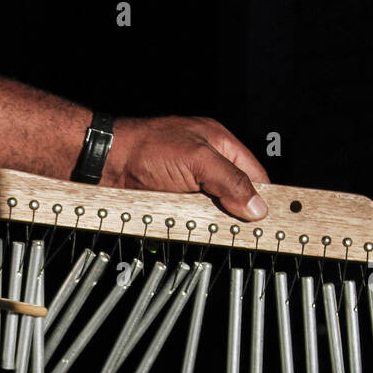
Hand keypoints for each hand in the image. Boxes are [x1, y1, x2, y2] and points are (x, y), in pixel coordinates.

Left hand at [103, 117, 270, 221]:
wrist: (105, 163)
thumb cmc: (144, 149)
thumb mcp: (196, 160)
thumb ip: (229, 180)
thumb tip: (256, 205)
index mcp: (219, 143)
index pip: (253, 174)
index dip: (261, 196)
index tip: (267, 219)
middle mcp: (206, 162)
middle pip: (235, 194)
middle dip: (236, 211)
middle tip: (240, 229)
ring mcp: (189, 182)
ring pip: (214, 210)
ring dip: (213, 220)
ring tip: (212, 226)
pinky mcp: (173, 200)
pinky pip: (193, 217)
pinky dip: (194, 225)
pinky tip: (193, 229)